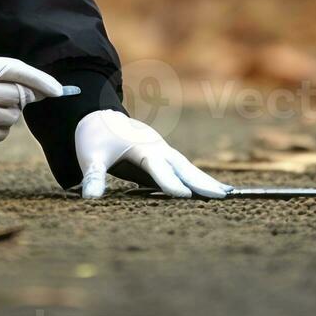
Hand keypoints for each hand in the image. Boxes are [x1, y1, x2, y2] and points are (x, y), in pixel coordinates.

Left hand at [74, 110, 233, 199]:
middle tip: (219, 196)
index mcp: (139, 146)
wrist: (100, 118)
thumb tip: (89, 198)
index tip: (183, 195)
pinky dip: (199, 178)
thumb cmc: (95, 139)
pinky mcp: (163, 156)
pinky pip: (184, 168)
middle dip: (200, 181)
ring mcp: (162, 151)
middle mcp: (156, 147)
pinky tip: (214, 190)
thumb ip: (93, 176)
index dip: (168, 181)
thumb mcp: (90, 157)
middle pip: (181, 165)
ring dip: (205, 180)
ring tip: (226, 195)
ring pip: (187, 166)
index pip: (156, 166)